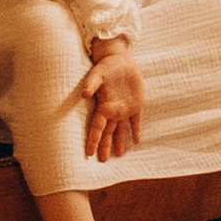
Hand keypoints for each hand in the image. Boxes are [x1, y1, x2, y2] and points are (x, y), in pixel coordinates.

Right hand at [82, 45, 143, 163]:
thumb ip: (91, 84)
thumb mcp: (98, 74)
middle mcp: (113, 110)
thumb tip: (84, 94)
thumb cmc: (106, 66)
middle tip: (103, 161)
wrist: (120, 59)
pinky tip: (137, 141)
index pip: (97, 127)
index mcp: (103, 106)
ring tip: (119, 155)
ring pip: (121, 130)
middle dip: (105, 146)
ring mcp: (125, 109)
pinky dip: (136, 130)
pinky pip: (136, 121)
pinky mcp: (136, 104)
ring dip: (119, 142)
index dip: (93, 140)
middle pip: (108, 132)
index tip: (89, 153)